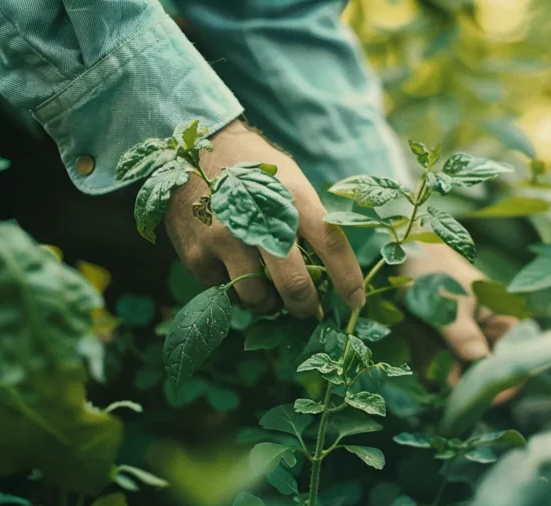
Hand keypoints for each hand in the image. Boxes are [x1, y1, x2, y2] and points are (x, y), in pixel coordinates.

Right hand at [164, 120, 365, 317]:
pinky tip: (235, 270)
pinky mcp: (197, 254)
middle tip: (308, 310)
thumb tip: (328, 276)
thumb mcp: (290, 182)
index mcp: (292, 197)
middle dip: (306, 307)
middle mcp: (258, 219)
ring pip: (257, 298)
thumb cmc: (255, 172)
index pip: (330, 245)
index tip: (356, 303)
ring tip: (267, 291)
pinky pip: (225, 292)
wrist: (195, 150)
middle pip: (295, 285)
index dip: (348, 279)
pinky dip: (235, 289)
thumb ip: (310, 223)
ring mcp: (224, 239)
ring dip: (268, 303)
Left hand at [400, 242, 520, 401]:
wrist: (404, 254)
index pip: (516, 354)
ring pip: (463, 374)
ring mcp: (461, 341)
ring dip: (452, 386)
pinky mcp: (438, 346)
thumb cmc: (435, 271)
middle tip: (455, 399)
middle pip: (489, 370)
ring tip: (439, 393)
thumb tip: (481, 363)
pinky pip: (439, 369)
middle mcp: (485, 333)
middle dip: (474, 387)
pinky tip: (424, 381)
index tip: (488, 396)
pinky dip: (432, 378)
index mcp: (500, 319)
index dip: (508, 377)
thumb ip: (463, 333)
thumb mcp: (448, 302)